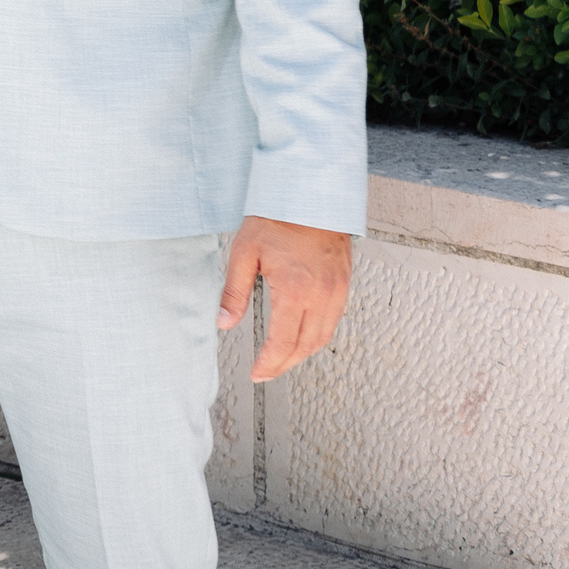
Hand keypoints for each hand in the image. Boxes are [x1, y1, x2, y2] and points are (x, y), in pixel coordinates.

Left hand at [219, 215, 351, 380]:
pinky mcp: (344, 284)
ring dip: (303, 354)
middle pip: (305, 347)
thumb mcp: (244, 252)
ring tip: (282, 360)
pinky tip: (304, 336)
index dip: (269, 364)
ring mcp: (337, 292)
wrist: (310, 195)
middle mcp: (321, 296)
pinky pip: (334, 321)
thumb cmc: (277, 218)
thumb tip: (224, 321)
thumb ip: (234, 291)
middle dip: (284, 365)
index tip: (256, 373)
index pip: (282, 342)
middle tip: (266, 373)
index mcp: (295, 291)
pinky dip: (318, 336)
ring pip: (323, 338)